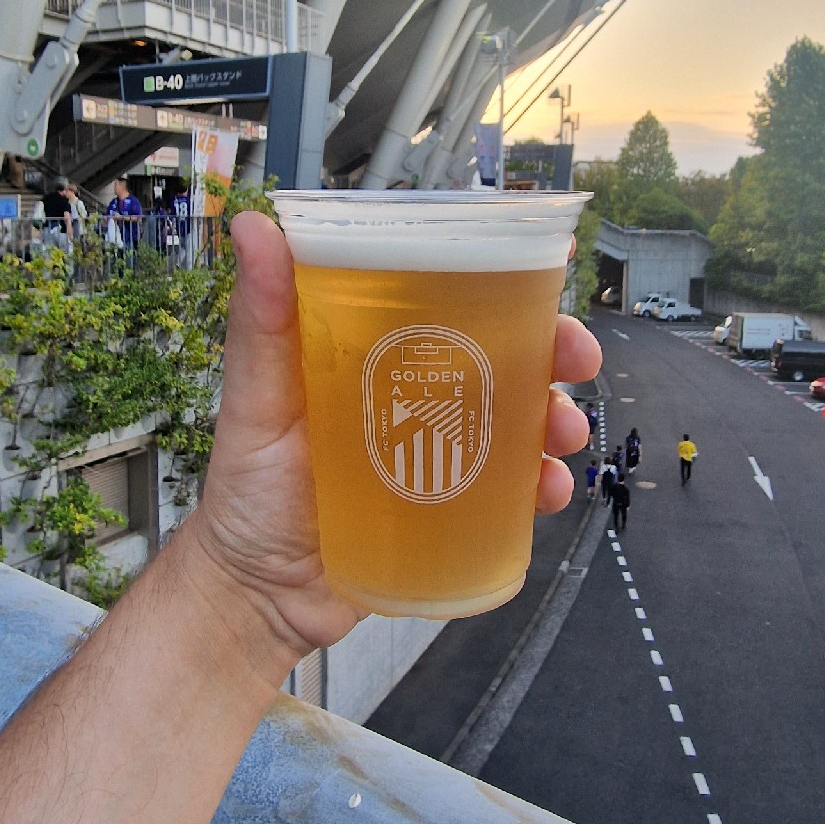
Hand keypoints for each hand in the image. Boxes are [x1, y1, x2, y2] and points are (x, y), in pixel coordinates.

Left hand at [190, 211, 601, 659]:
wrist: (259, 598)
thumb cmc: (247, 492)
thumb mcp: (255, 400)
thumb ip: (261, 320)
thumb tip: (253, 225)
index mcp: (376, 355)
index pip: (448, 300)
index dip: (503, 282)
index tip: (551, 268)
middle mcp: (415, 396)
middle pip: (502, 358)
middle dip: (554, 352)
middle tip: (577, 359)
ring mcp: (438, 455)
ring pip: (519, 422)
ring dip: (558, 419)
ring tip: (565, 435)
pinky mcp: (451, 510)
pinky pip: (512, 492)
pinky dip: (541, 486)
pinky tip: (547, 491)